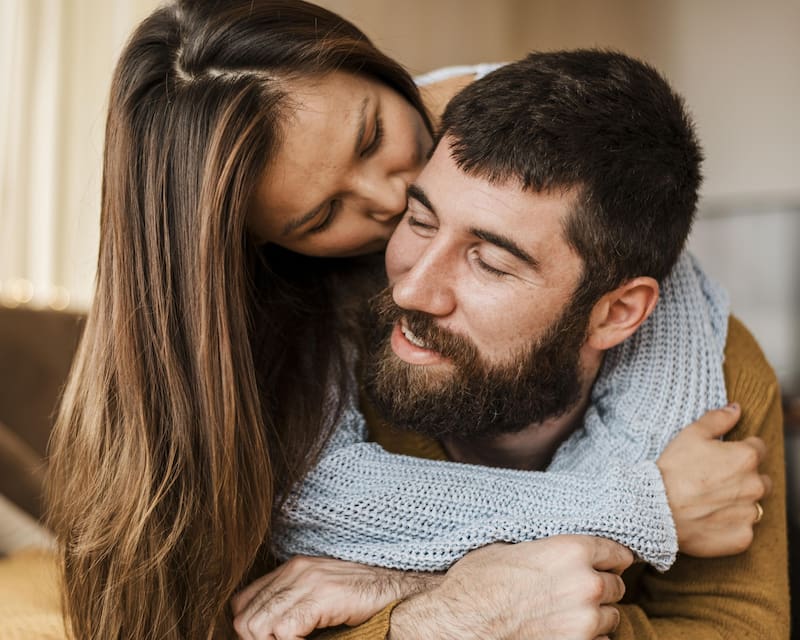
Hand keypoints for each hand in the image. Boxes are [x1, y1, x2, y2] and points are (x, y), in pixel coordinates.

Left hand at [232, 556, 437, 639]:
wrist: (398, 594)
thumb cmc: (362, 602)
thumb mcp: (318, 600)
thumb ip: (291, 607)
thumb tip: (260, 632)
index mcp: (291, 569)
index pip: (242, 602)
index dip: (247, 629)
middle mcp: (295, 570)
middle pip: (245, 617)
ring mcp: (308, 579)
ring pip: (258, 625)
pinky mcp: (322, 595)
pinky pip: (284, 630)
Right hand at [389, 536, 632, 639]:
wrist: (461, 622)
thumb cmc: (479, 582)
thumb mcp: (512, 547)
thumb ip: (549, 549)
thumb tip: (559, 550)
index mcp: (572, 550)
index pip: (617, 552)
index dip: (611, 557)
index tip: (609, 561)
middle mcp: (586, 585)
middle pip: (617, 586)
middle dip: (601, 586)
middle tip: (578, 587)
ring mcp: (585, 621)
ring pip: (612, 617)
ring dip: (596, 614)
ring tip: (568, 610)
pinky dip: (588, 637)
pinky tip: (563, 629)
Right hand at [657, 404, 770, 556]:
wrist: (656, 508)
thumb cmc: (673, 468)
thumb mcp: (690, 435)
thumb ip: (718, 419)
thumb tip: (736, 408)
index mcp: (746, 457)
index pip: (758, 448)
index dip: (738, 450)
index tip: (721, 458)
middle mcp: (755, 485)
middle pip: (760, 478)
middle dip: (743, 477)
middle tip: (714, 481)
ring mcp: (750, 513)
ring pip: (753, 505)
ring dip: (738, 502)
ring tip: (710, 501)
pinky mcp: (743, 537)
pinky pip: (743, 529)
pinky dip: (730, 525)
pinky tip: (709, 519)